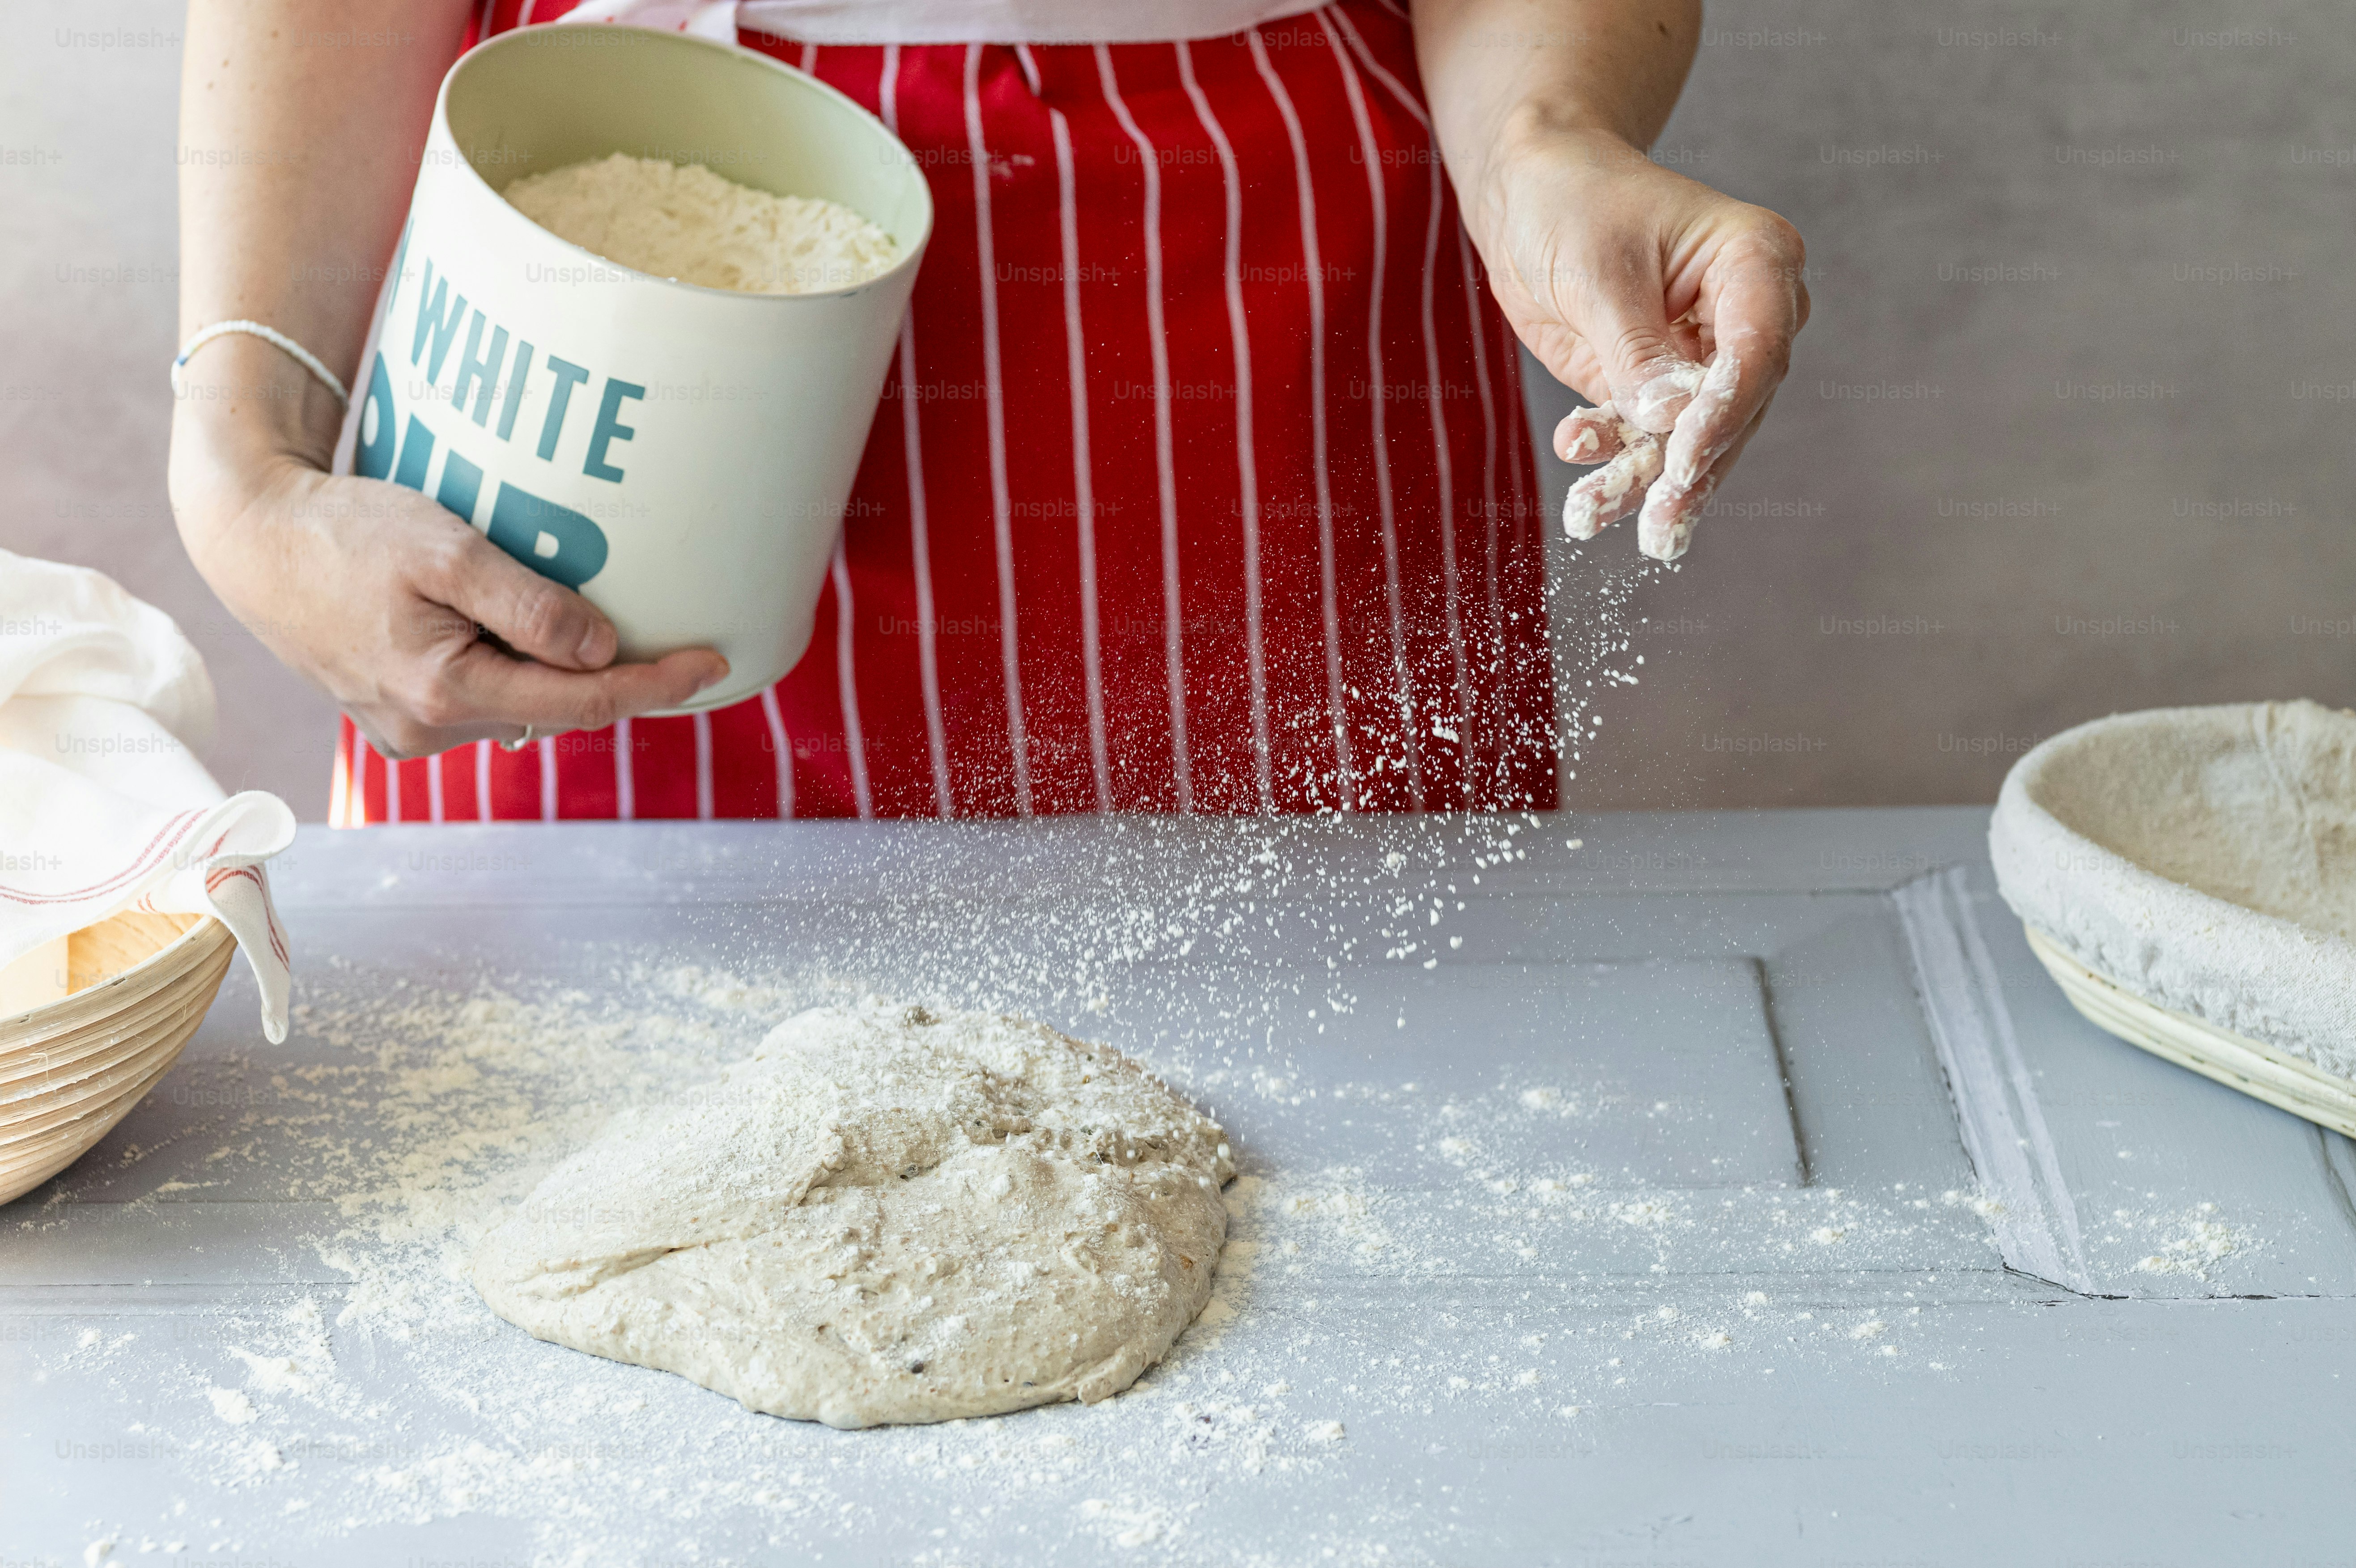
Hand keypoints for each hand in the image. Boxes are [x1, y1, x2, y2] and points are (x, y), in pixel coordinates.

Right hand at [169, 354, 725, 760]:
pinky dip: (518, 673)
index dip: (657, 685)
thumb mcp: (446, 550)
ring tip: (609, 633)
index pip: (583, 701)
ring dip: (564, 678)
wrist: (252, 541)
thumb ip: (529, 604)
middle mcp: (427, 729)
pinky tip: (533, 636)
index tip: (715, 663)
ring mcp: (409, 731)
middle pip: (556, 711)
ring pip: (520, 708)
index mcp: (444, 692)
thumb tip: (601, 651)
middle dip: (617, 682)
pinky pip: (482, 700)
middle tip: (678, 640)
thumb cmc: (346, 532)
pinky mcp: (395, 716)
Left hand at [1468, 123, 1808, 559]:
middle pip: (1736, 407)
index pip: (1758, 348)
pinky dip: (1615, 466)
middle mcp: (1745, 313)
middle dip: (1691, 468)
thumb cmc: (1571, 202)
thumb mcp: (1598, 272)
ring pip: (1691, 437)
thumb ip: (1636, 349)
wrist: (1527, 194)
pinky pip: (1648, 440)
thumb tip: (1670, 419)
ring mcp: (1704, 356)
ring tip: (1593, 514)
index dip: (1725, 412)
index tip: (1685, 461)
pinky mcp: (1657, 387)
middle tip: (1660, 522)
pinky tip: (1583, 486)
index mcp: (1755, 260)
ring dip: (1645, 482)